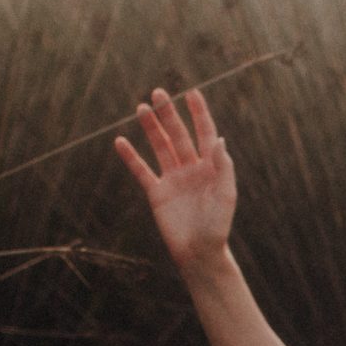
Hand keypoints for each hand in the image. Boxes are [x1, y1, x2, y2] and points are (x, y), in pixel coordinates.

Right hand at [114, 86, 236, 274]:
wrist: (199, 254)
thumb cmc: (218, 227)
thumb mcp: (225, 196)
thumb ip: (222, 167)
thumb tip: (218, 139)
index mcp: (210, 167)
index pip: (204, 133)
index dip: (199, 113)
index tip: (191, 92)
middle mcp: (191, 169)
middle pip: (178, 135)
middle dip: (169, 114)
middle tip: (158, 93)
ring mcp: (173, 179)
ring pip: (160, 147)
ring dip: (151, 128)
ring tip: (141, 108)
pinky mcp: (157, 193)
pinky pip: (142, 171)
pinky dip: (131, 157)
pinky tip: (120, 141)